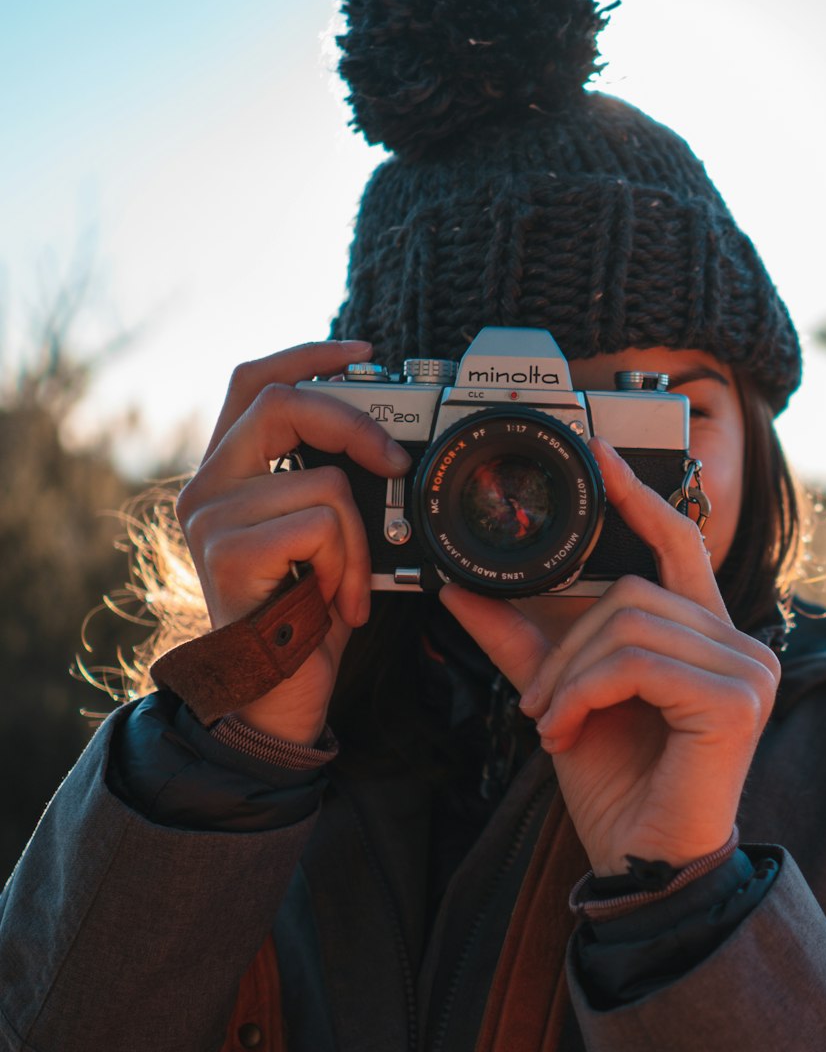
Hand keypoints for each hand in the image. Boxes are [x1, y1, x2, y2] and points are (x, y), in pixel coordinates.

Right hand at [176, 341, 410, 743]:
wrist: (275, 697)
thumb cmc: (304, 617)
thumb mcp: (321, 536)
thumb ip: (327, 481)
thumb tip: (383, 440)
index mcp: (229, 472)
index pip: (255, 381)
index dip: (309, 355)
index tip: (363, 353)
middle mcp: (207, 487)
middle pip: (280, 401)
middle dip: (354, 422)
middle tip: (393, 463)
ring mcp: (210, 518)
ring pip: (321, 481)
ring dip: (358, 540)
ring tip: (347, 585)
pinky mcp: (225, 552)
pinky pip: (318, 525)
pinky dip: (345, 564)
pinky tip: (332, 601)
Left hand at [440, 439, 779, 874]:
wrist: (640, 863)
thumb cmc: (617, 783)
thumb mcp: (562, 695)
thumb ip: (523, 640)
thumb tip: (460, 588)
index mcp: (706, 635)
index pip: (678, 544)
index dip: (638, 496)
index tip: (596, 454)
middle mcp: (741, 644)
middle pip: (631, 591)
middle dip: (566, 645)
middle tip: (540, 705)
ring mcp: (749, 671)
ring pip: (627, 623)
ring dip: (569, 675)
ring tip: (553, 723)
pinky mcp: (736, 701)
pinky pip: (636, 661)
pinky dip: (585, 692)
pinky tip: (570, 732)